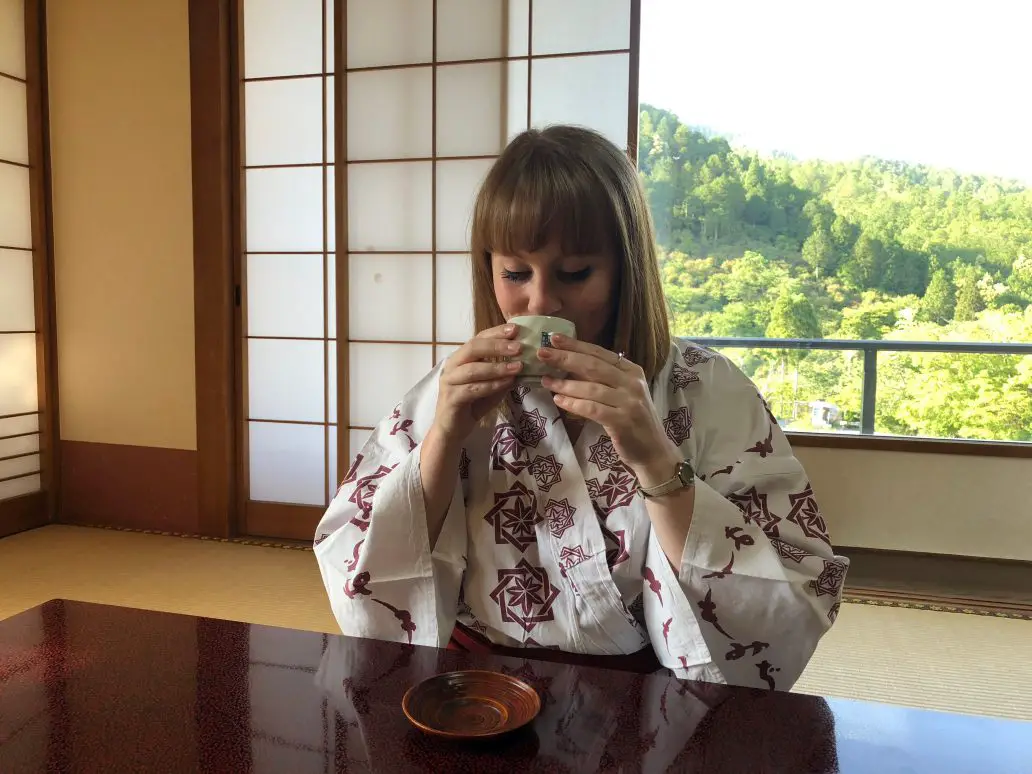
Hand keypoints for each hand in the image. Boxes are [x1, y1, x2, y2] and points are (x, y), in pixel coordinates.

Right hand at [433, 324, 522, 442]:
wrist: (453, 430)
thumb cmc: (472, 405)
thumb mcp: (492, 387)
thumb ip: (503, 374)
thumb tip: (525, 361)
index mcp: (462, 358)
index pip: (479, 338)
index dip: (497, 333)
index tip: (516, 329)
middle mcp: (453, 365)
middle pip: (473, 348)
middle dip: (497, 346)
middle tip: (519, 347)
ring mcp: (450, 381)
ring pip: (473, 369)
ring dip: (497, 367)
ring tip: (517, 367)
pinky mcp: (451, 398)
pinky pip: (472, 389)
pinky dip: (491, 385)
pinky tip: (507, 383)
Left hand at [539, 335, 680, 486]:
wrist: (653, 450)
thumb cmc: (633, 420)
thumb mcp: (622, 393)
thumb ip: (603, 379)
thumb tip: (569, 364)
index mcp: (632, 370)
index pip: (599, 353)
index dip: (576, 345)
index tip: (553, 338)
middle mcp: (633, 382)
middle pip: (593, 366)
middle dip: (565, 358)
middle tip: (542, 354)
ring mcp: (629, 402)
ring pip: (591, 388)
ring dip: (565, 384)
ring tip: (546, 381)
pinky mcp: (623, 421)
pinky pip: (592, 409)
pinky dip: (574, 404)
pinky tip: (558, 400)